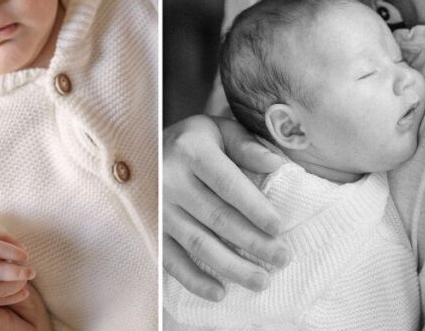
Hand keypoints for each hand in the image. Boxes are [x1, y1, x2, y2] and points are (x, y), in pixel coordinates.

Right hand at [162, 115, 291, 300]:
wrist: (142, 148)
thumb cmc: (192, 142)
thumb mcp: (218, 131)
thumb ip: (248, 146)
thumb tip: (277, 165)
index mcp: (191, 151)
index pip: (227, 183)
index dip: (253, 207)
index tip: (278, 227)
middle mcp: (170, 179)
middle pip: (217, 217)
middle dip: (253, 242)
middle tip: (282, 258)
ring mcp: (157, 207)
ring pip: (198, 243)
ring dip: (231, 266)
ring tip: (261, 280)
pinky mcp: (150, 229)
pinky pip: (171, 259)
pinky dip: (194, 280)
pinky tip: (219, 292)